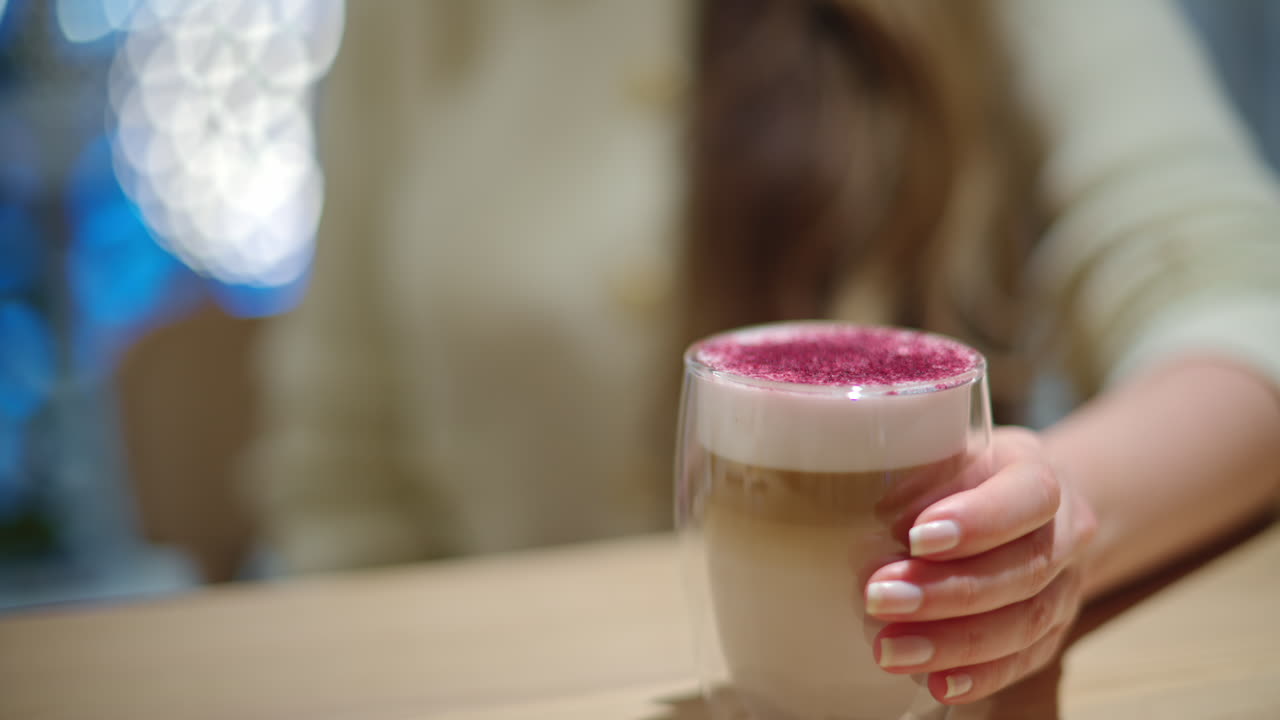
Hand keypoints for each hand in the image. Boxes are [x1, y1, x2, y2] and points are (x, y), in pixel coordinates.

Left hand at [862, 427, 1097, 703]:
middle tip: (879, 598)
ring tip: (890, 648)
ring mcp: (1066, 588)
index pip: (1029, 496)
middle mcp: (1065, 534)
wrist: (1026, 506)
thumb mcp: (945, 451)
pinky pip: (1024, 661)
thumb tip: (870, 509)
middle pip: (1023, 569)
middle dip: (947, 591)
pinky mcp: (1053, 634)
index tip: (917, 536)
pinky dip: (980, 676)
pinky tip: (937, 683)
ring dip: (954, 642)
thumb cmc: (966, 475)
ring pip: (1025, 623)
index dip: (979, 520)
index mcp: (1039, 475)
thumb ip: (919, 473)